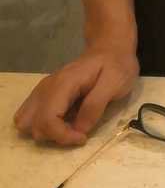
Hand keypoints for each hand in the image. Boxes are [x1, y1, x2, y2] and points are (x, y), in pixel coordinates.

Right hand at [13, 44, 138, 145]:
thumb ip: (95, 106)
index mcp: (64, 84)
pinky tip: (61, 122)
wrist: (110, 49)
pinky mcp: (43, 94)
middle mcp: (47, 87)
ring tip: (68, 127)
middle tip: (79, 132)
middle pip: (34, 124)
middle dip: (56, 136)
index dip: (62, 135)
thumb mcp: (115, 83)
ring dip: (45, 132)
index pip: (48, 119)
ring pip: (26, 122)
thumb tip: (79, 130)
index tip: (82, 138)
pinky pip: (29, 115)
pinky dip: (40, 125)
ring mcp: (43, 90)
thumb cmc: (116, 65)